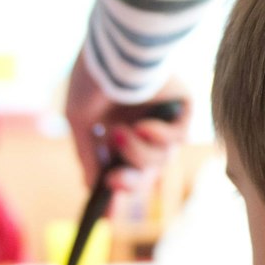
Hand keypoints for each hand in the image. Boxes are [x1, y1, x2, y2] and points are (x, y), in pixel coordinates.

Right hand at [64, 51, 189, 193]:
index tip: (106, 215)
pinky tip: (144, 123)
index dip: (116, 190)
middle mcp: (142, 123)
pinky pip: (175, 140)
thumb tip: (91, 186)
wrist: (116, 49)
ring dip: (137, 153)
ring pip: (159, 160)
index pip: (123, 166)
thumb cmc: (94, 76)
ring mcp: (164, 118)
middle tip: (113, 183)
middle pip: (144, 172)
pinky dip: (157, 137)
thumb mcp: (80, 120)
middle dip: (129, 182)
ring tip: (121, 132)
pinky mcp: (184, 109)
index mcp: (117, 124)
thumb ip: (88, 154)